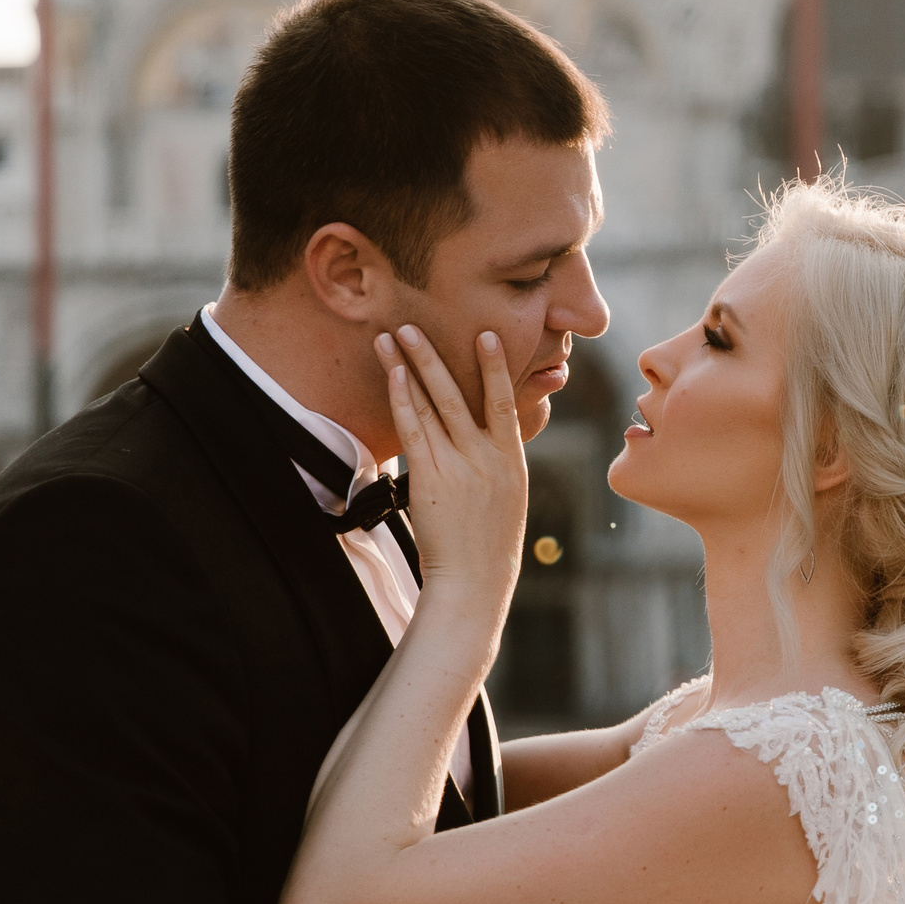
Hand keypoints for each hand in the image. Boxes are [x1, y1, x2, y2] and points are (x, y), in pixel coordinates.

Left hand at [377, 324, 527, 599]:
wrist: (476, 580)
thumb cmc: (489, 543)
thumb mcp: (507, 496)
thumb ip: (495, 461)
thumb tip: (481, 437)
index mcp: (511, 459)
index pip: (504, 402)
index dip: (495, 367)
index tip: (486, 335)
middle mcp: (486, 457)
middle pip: (457, 394)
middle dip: (434, 356)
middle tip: (414, 324)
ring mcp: (458, 466)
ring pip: (430, 406)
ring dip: (409, 368)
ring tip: (394, 337)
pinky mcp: (430, 480)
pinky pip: (413, 431)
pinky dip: (403, 400)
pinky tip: (393, 376)